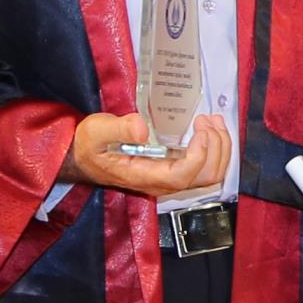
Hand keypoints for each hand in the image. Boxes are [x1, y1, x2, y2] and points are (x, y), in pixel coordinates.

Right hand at [62, 111, 231, 198]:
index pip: (183, 176)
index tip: (200, 130)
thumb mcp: (95, 132)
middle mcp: (162, 183)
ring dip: (219, 147)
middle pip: (205, 177)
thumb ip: (117, 129)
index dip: (199, 155)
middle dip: (215, 147)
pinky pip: (205, 168)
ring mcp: (170, 179)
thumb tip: (142, 129)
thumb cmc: (89, 146)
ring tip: (213, 121)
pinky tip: (209, 129)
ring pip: (209, 174)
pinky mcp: (173, 171)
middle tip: (208, 119)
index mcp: (144, 176)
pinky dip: (214, 149)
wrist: (83, 158)